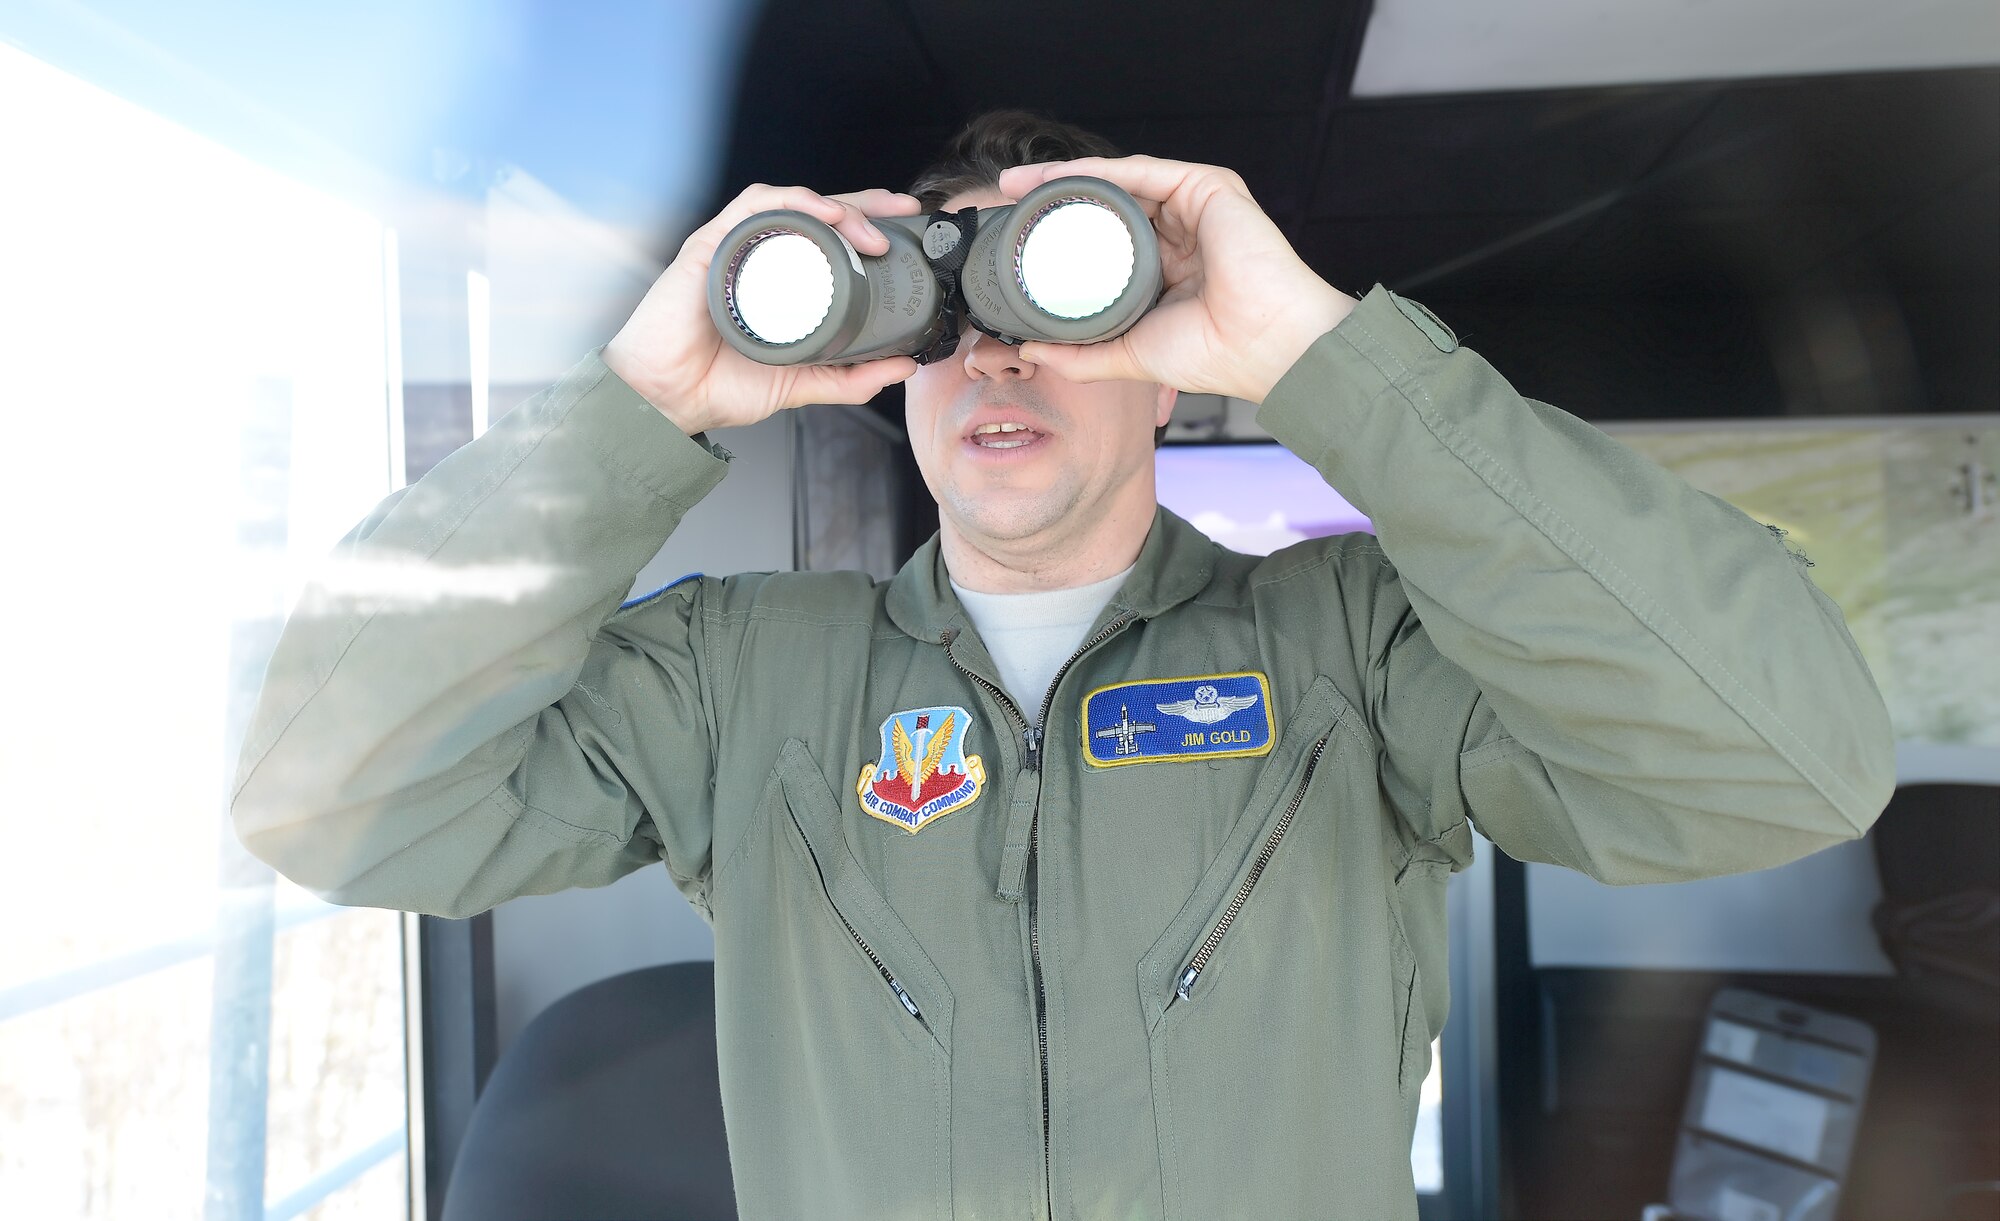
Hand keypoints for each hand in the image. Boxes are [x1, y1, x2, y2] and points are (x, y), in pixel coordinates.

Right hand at [604, 184, 923, 435]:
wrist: (666, 400)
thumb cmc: (719, 385)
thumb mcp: (803, 383)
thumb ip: (850, 379)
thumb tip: (903, 366)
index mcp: (782, 280)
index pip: (829, 238)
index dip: (868, 223)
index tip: (906, 227)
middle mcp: (760, 256)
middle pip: (818, 213)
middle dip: (866, 205)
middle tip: (903, 212)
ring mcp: (735, 247)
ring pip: (792, 204)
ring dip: (836, 207)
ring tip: (870, 230)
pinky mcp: (711, 245)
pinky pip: (755, 208)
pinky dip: (793, 203)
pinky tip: (825, 214)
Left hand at [997, 156, 1357, 402]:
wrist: (1265, 347)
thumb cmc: (1216, 355)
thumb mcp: (1129, 356)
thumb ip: (1082, 355)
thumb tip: (1031, 350)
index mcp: (1169, 270)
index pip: (1107, 240)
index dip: (1063, 234)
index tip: (1019, 235)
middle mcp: (1181, 234)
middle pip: (1109, 206)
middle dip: (1056, 198)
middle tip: (1008, 196)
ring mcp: (1196, 208)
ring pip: (1121, 182)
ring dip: (1069, 178)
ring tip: (1022, 184)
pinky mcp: (1209, 187)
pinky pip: (1143, 171)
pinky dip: (1100, 172)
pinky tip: (1062, 177)